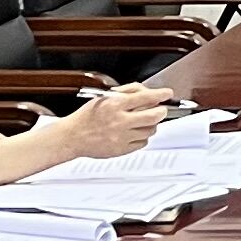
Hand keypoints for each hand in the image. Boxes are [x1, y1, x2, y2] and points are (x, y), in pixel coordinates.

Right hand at [54, 82, 174, 162]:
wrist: (72, 137)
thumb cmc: (87, 116)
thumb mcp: (104, 97)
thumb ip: (126, 91)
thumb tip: (146, 91)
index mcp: (115, 105)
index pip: (146, 97)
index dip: (161, 94)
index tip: (167, 93)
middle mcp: (120, 121)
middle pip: (154, 116)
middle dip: (161, 111)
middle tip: (161, 109)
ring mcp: (121, 137)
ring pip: (150, 130)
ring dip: (152, 124)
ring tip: (144, 121)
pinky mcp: (122, 149)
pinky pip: (143, 143)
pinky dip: (143, 137)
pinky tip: (135, 132)